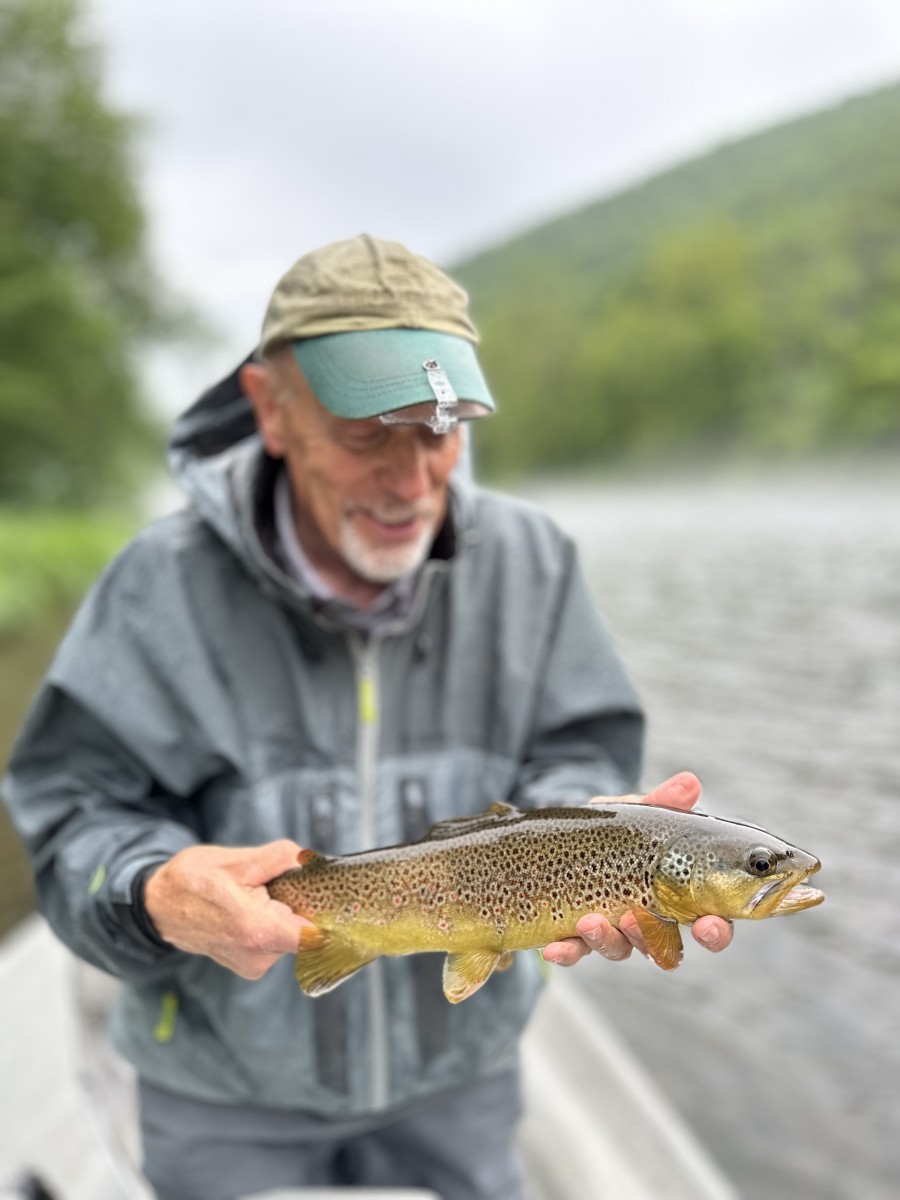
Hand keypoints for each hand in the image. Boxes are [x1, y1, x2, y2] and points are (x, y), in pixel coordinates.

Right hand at [144, 840, 315, 979]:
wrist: (157, 907)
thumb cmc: (192, 881)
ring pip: (290, 936)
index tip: (336, 898)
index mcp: (256, 930)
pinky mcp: (249, 966)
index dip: (330, 916)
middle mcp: (257, 956)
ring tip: (256, 895)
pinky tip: (252, 908)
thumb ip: (280, 857)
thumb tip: (310, 859)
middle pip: (305, 931)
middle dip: (301, 905)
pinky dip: (273, 924)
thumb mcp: (237, 860)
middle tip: (279, 884)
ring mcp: (252, 965)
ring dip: (284, 914)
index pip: (314, 936)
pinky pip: (276, 943)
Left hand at [541, 772, 733, 967]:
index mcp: (679, 897)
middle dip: (658, 945)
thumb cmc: (619, 829)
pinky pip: (576, 951)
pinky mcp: (579, 935)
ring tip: (591, 921)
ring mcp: (615, 931)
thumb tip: (690, 782)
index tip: (709, 925)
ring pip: (621, 949)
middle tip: (639, 923)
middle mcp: (651, 922)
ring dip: (608, 940)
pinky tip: (554, 948)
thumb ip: (663, 802)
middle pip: (665, 948)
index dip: (716, 931)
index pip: (710, 924)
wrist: (569, 832)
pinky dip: (567, 952)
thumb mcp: (638, 813)